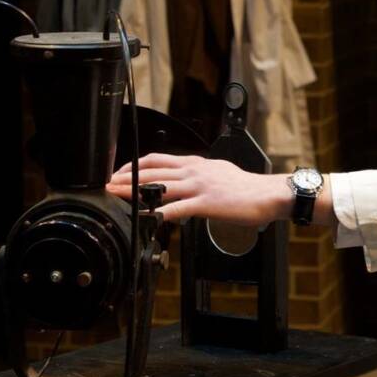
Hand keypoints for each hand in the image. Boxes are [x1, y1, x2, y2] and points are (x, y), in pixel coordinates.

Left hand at [106, 153, 291, 224]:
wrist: (268, 194)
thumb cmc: (247, 187)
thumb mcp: (219, 172)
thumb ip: (200, 175)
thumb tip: (187, 183)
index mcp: (197, 163)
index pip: (158, 158)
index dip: (135, 165)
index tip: (120, 173)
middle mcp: (195, 170)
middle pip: (152, 169)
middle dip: (126, 177)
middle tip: (108, 184)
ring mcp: (200, 186)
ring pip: (159, 186)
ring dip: (134, 191)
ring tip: (117, 197)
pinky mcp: (207, 203)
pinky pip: (177, 207)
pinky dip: (159, 213)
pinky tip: (147, 218)